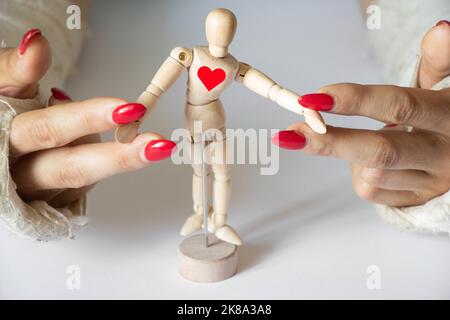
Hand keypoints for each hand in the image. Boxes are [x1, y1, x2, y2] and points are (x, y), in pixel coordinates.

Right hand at [1, 29, 175, 206]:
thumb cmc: (1, 116)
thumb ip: (16, 68)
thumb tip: (37, 42)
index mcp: (3, 138)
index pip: (49, 128)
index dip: (90, 118)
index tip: (130, 109)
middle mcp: (16, 172)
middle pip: (70, 166)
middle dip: (118, 155)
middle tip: (158, 144)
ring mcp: (33, 194)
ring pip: (80, 179)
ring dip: (116, 160)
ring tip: (151, 143)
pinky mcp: (46, 206)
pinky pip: (80, 188)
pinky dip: (96, 166)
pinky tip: (100, 151)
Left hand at [273, 21, 449, 206]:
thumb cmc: (444, 112)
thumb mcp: (445, 82)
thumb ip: (437, 60)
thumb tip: (440, 30)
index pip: (399, 106)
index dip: (353, 100)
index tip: (313, 98)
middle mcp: (444, 154)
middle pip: (380, 151)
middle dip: (330, 141)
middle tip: (292, 132)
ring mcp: (432, 182)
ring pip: (372, 176)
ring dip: (352, 156)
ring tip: (359, 140)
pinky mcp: (417, 200)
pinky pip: (372, 192)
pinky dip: (360, 174)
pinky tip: (370, 161)